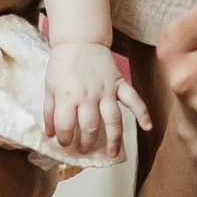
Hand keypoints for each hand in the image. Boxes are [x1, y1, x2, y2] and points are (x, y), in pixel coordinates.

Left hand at [43, 43, 151, 161]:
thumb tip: (50, 134)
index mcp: (67, 96)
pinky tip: (147, 127)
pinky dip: (142, 113)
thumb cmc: (62, 65)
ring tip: (112, 154)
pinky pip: (133, 99)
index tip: (65, 144)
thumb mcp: (49, 87)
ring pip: (113, 120)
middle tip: (84, 150)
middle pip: (90, 127)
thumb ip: (49, 111)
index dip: (64, 139)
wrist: (79, 41)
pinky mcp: (119, 84)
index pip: (66, 125)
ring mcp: (106, 90)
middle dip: (87, 143)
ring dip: (113, 139)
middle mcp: (88, 96)